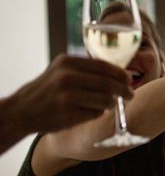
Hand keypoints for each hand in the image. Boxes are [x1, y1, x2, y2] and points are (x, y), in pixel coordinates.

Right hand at [11, 54, 132, 134]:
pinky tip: (89, 112)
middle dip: (123, 90)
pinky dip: (97, 114)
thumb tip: (122, 74)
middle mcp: (67, 77)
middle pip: (107, 83)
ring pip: (105, 99)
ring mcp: (67, 96)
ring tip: (109, 105)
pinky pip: (95, 114)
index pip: (103, 66)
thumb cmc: (48, 90)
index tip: (129, 79)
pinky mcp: (68, 113)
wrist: (22, 111)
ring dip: (112, 103)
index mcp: (67, 62)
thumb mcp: (62, 71)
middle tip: (130, 95)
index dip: (120, 74)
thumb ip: (87, 70)